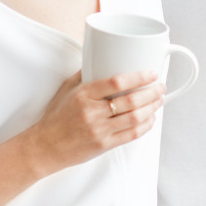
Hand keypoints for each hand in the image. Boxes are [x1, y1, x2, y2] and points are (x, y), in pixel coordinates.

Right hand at [28, 71, 165, 170]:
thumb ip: (85, 74)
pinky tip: (151, 118)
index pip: (117, 82)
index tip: (152, 73)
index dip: (139, 77)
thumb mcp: (66, 89)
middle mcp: (92, 113)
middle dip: (152, 92)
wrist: (45, 146)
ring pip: (135, 118)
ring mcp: (99, 130)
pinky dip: (145, 126)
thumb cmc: (56, 117)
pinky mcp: (104, 145)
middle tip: (161, 86)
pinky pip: (131, 135)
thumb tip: (101, 58)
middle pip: (131, 101)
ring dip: (152, 108)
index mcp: (83, 95)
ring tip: (159, 100)